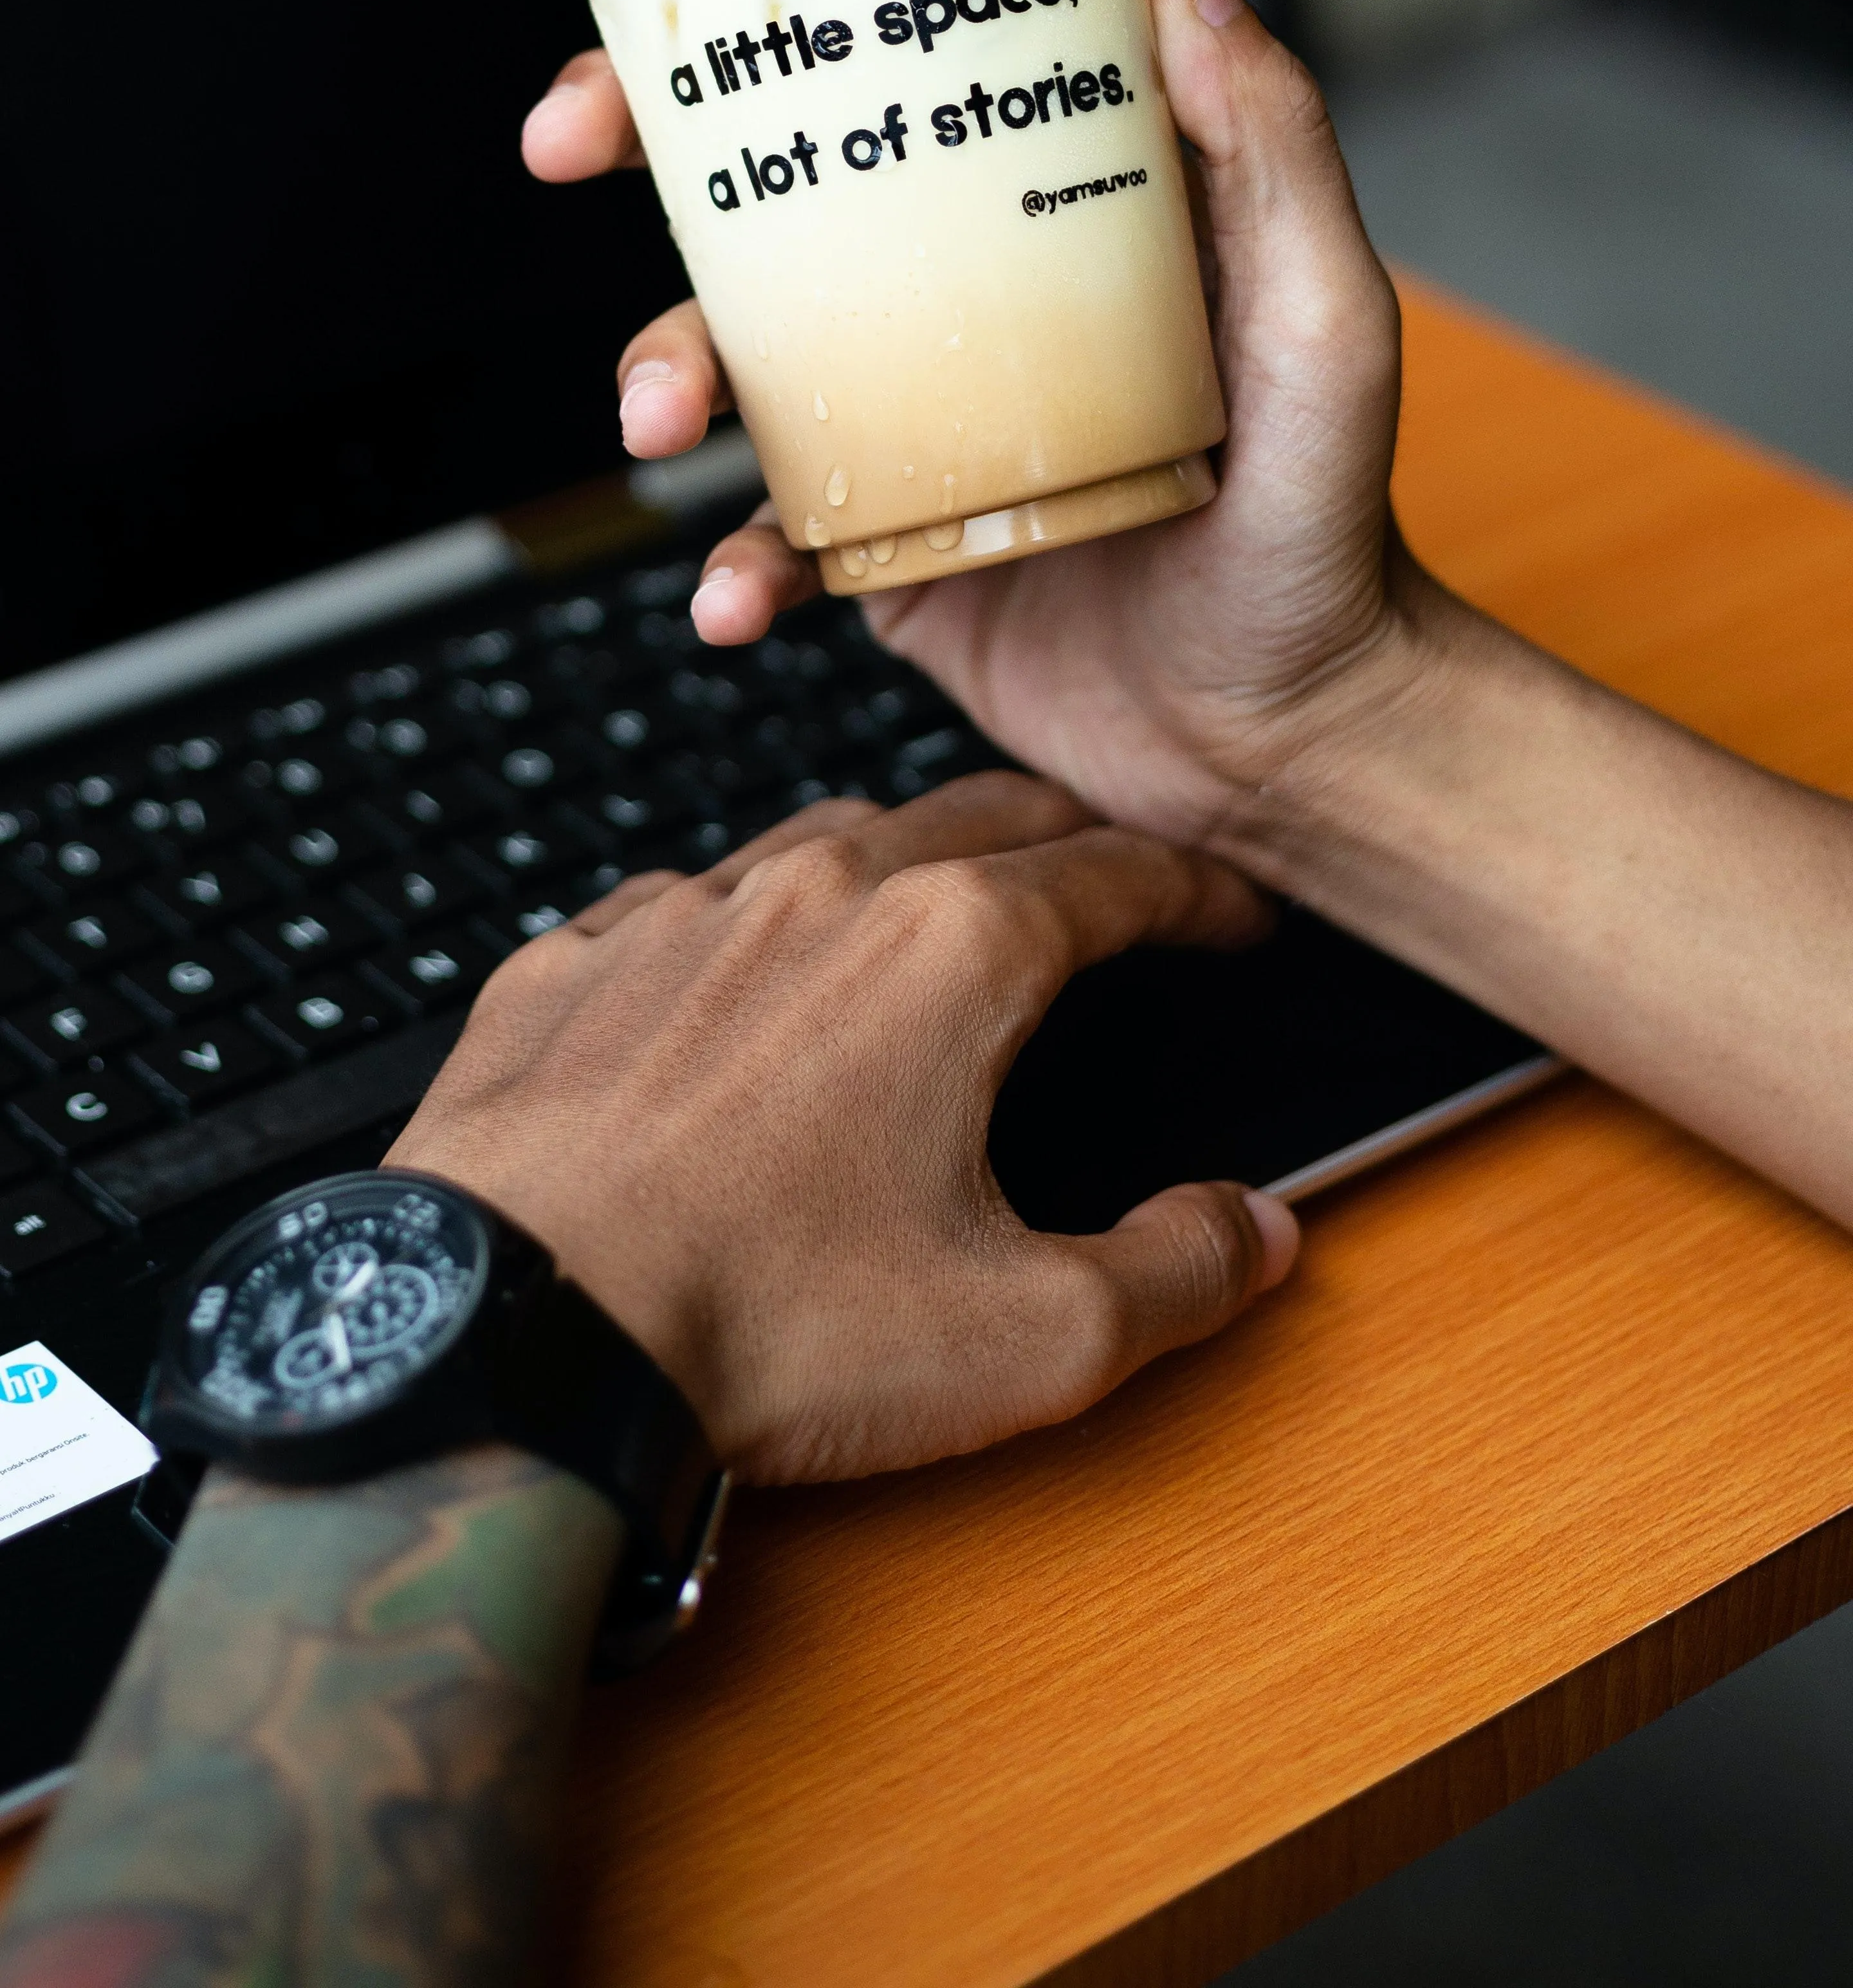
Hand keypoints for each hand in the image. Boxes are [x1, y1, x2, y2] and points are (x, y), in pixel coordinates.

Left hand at [389, 776, 1294, 1479]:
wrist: (516, 1334)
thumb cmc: (764, 1329)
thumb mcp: (1029, 1337)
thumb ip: (1175, 1274)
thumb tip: (1253, 1231)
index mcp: (953, 950)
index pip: (1118, 873)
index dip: (1197, 889)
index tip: (1230, 910)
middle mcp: (818, 892)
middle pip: (978, 813)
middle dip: (1063, 836)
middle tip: (1105, 877)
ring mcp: (680, 913)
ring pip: (823, 839)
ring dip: (900, 861)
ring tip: (931, 908)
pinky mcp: (568, 963)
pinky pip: (678, 904)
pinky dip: (739, 924)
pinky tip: (742, 979)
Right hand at [522, 0, 1409, 855]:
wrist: (1292, 733)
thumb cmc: (1329, 513)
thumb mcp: (1323, 314)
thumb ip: (1273, 145)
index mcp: (1055, 184)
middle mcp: (962, 269)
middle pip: (770, 147)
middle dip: (640, 115)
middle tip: (569, 130)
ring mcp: (906, 398)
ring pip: (723, 331)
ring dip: (657, 360)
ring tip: (662, 418)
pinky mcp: (877, 536)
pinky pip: (761, 528)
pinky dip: (728, 563)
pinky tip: (737, 597)